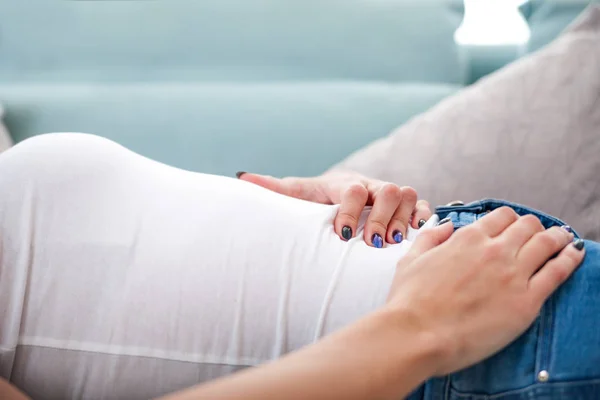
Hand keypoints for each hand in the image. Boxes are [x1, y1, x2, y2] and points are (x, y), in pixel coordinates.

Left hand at [237, 171, 431, 246]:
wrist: (339, 198)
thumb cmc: (316, 201)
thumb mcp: (296, 194)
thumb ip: (274, 188)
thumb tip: (241, 176)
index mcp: (347, 182)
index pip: (354, 190)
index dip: (350, 211)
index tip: (341, 235)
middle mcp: (373, 185)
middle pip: (388, 191)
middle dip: (380, 217)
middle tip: (370, 242)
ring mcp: (392, 195)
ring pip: (408, 196)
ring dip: (402, 219)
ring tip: (390, 243)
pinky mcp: (407, 207)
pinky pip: (423, 206)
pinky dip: (423, 218)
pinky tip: (414, 235)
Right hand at [385, 207, 584, 375]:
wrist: (417, 334)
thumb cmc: (409, 301)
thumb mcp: (411, 259)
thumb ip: (431, 237)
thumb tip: (447, 226)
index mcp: (467, 239)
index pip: (501, 216)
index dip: (508, 220)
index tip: (512, 228)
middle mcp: (494, 250)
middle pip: (527, 225)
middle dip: (533, 227)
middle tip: (537, 234)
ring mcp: (513, 275)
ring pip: (547, 243)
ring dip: (556, 237)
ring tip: (562, 239)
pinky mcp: (527, 301)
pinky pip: (558, 272)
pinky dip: (569, 259)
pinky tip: (574, 254)